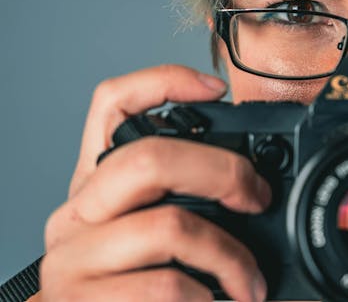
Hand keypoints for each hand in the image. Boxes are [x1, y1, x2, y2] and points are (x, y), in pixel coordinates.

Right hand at [40, 65, 269, 300]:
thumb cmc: (139, 290)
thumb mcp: (157, 236)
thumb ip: (187, 201)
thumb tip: (259, 186)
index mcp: (99, 184)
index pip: (111, 105)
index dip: (163, 81)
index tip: (216, 88)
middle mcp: (77, 212)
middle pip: (149, 158)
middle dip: (224, 173)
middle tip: (258, 200)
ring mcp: (73, 258)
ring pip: (168, 226)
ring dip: (228, 256)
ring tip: (247, 283)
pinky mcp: (81, 301)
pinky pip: (165, 286)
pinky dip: (206, 298)